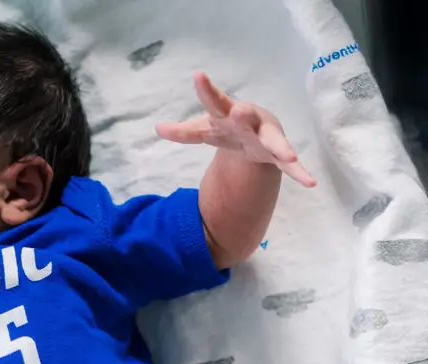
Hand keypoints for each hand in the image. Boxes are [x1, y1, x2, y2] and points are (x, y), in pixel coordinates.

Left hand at [155, 72, 315, 187]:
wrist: (256, 134)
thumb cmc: (228, 128)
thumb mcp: (204, 130)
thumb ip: (183, 132)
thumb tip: (158, 129)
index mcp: (229, 114)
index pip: (214, 103)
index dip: (206, 91)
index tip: (198, 76)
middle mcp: (249, 123)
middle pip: (245, 119)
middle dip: (242, 116)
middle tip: (239, 111)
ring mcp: (266, 138)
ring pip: (274, 142)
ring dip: (281, 147)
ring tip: (290, 155)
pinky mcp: (278, 155)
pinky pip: (289, 166)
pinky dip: (300, 172)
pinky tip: (310, 182)